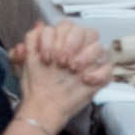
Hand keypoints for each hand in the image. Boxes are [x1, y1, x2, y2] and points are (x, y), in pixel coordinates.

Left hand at [13, 17, 109, 134]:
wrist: (43, 108)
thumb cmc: (36, 85)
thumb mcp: (25, 63)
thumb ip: (29, 42)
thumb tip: (38, 26)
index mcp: (62, 42)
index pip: (66, 26)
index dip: (55, 38)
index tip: (46, 57)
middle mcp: (78, 49)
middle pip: (85, 31)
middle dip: (71, 44)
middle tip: (61, 62)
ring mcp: (90, 63)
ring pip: (100, 46)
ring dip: (86, 56)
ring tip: (73, 70)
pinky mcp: (99, 78)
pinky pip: (109, 68)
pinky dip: (99, 73)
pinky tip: (85, 80)